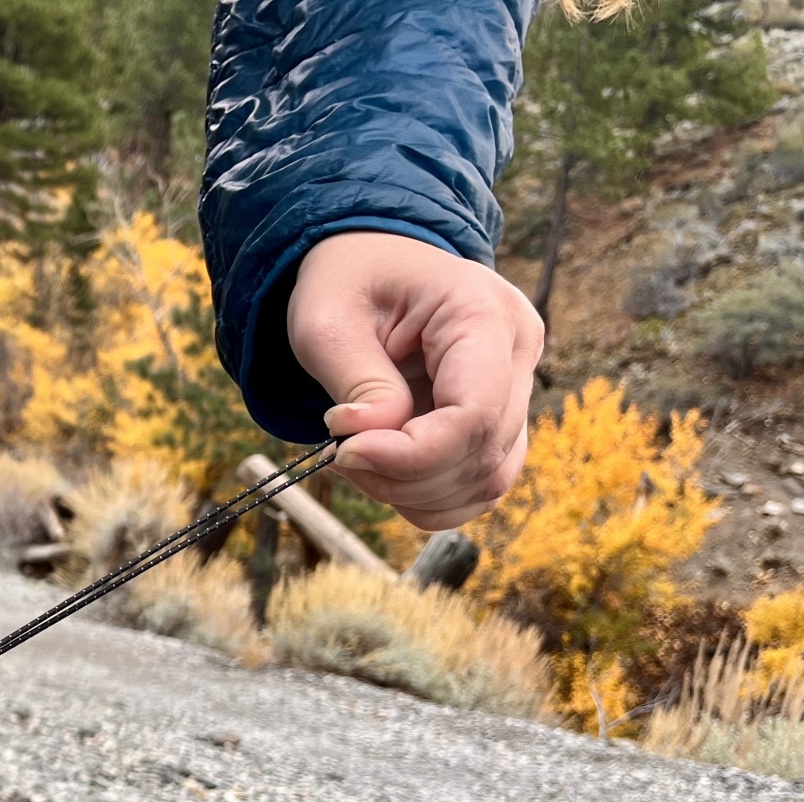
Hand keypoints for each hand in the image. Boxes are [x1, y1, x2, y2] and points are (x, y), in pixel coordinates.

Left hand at [287, 231, 541, 529]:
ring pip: (489, 479)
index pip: (473, 414)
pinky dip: (430, 497)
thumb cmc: (347, 281)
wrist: (369, 261)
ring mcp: (516, 385)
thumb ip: (356, 381)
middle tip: (339, 455)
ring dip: (416, 493)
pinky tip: (383, 473)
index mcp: (481, 312)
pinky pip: (481, 483)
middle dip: (403, 475)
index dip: (412, 454)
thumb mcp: (327, 320)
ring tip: (357, 458)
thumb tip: (371, 439)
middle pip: (482, 453)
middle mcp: (516, 350)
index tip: (345, 453)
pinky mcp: (501, 417)